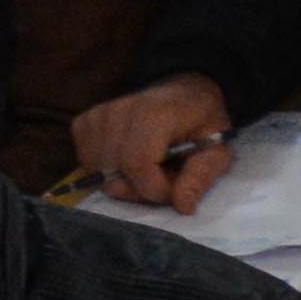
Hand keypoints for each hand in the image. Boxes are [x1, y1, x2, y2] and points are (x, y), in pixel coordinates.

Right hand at [74, 75, 239, 211]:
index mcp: (155, 114)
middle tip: (163, 176)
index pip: (137, 165)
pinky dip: (107, 170)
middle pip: (116, 173)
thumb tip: (182, 207)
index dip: (155, 189)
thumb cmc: (200, 123)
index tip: (174, 188)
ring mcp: (97, 116)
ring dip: (124, 181)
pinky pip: (86, 162)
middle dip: (141, 189)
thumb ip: (200, 177)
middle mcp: (119, 110)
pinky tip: (127, 158)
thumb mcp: (217, 149)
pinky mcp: (83, 123)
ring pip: (99, 172)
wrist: (182, 92)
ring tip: (148, 165)